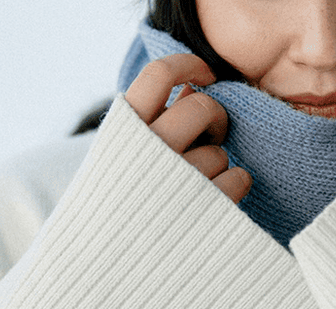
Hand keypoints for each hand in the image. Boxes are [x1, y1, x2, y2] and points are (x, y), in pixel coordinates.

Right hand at [124, 53, 251, 202]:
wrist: (97, 270)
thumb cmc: (115, 202)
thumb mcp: (120, 154)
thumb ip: (150, 120)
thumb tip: (195, 89)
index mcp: (122, 131)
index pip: (158, 74)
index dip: (188, 65)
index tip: (205, 75)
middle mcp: (148, 150)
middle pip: (201, 107)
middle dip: (214, 118)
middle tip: (209, 134)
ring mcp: (176, 180)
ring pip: (219, 149)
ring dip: (216, 162)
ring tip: (196, 182)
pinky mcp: (204, 208)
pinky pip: (238, 178)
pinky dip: (233, 186)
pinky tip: (213, 199)